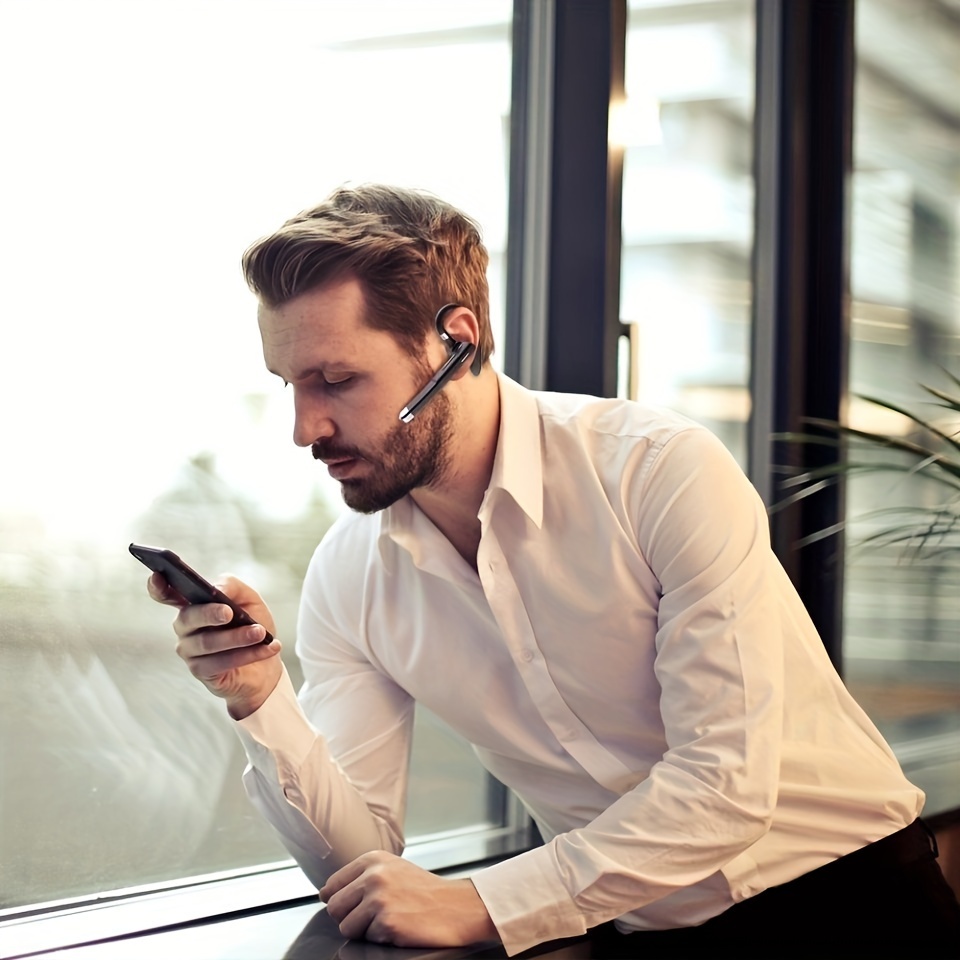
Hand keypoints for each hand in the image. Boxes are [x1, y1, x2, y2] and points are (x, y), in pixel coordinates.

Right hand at [148, 572, 282, 718]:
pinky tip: (268, 648)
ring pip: (207, 642)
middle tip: (229, 612)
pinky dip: (248, 654)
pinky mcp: (201, 671)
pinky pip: (220, 662)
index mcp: (192, 603)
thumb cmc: (253, 625)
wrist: (267, 662)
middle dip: (209, 614)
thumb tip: (216, 589)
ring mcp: (189, 650)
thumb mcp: (249, 599)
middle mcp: (185, 626)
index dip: (157, 586)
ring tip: (260, 633)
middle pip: (188, 617)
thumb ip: (232, 586)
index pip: (166, 593)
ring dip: (237, 637)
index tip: (157, 575)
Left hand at [319, 851, 498, 947]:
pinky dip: (381, 938)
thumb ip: (361, 876)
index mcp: (372, 859)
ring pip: (346, 926)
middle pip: (334, 907)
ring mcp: (379, 899)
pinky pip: (367, 939)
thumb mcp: (392, 869)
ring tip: (389, 920)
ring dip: (364, 930)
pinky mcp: (387, 923)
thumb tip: (326, 894)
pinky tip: (400, 927)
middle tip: (374, 916)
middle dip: (350, 917)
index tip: (355, 905)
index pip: (332, 885)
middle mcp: (373, 875)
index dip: (340, 901)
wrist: (457, 906)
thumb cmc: (424, 891)